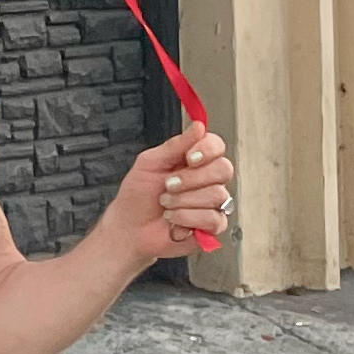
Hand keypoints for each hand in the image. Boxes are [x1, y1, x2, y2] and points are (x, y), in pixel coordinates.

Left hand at [112, 127, 235, 259]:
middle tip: (168, 185)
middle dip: (191, 179)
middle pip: (223, 169)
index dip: (207, 150)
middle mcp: (208, 180)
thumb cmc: (138, 195)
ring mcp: (213, 203)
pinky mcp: (213, 226)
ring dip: (183, 201)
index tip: (189, 158)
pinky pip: (213, 218)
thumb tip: (199, 126)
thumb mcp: (149, 163)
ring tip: (166, 205)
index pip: (217, 146)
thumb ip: (175, 145)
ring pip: (217, 195)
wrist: (129, 227)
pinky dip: (187, 218)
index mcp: (194, 161)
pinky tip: (174, 221)